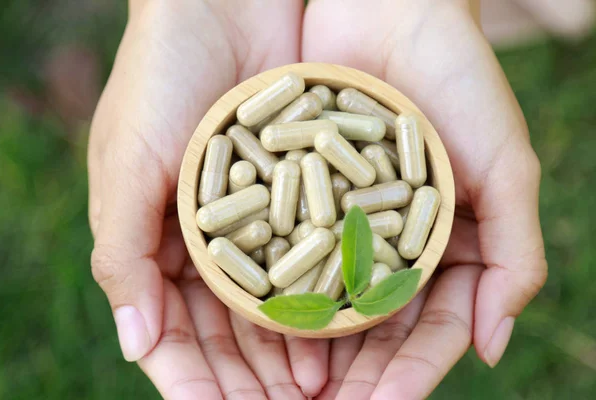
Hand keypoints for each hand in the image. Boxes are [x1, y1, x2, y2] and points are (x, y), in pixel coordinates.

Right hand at [89, 1, 329, 397]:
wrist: (223, 5)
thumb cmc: (161, 78)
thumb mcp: (128, 165)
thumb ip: (124, 255)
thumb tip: (134, 345)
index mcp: (156, 241)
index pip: (173, 330)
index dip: (194, 376)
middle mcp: (208, 240)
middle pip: (228, 328)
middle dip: (250, 377)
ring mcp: (257, 219)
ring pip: (273, 303)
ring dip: (289, 350)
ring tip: (316, 390)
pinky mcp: (299, 193)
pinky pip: (312, 255)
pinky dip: (321, 294)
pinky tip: (339, 329)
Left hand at [302, 1, 547, 397]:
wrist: (391, 6)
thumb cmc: (459, 77)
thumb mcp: (505, 166)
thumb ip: (514, 254)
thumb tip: (492, 347)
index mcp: (440, 245)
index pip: (427, 327)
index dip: (409, 372)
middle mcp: (385, 240)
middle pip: (369, 325)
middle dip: (352, 375)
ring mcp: (338, 218)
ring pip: (322, 298)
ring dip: (307, 347)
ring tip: (288, 388)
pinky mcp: (293, 190)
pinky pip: (280, 247)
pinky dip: (273, 288)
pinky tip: (258, 323)